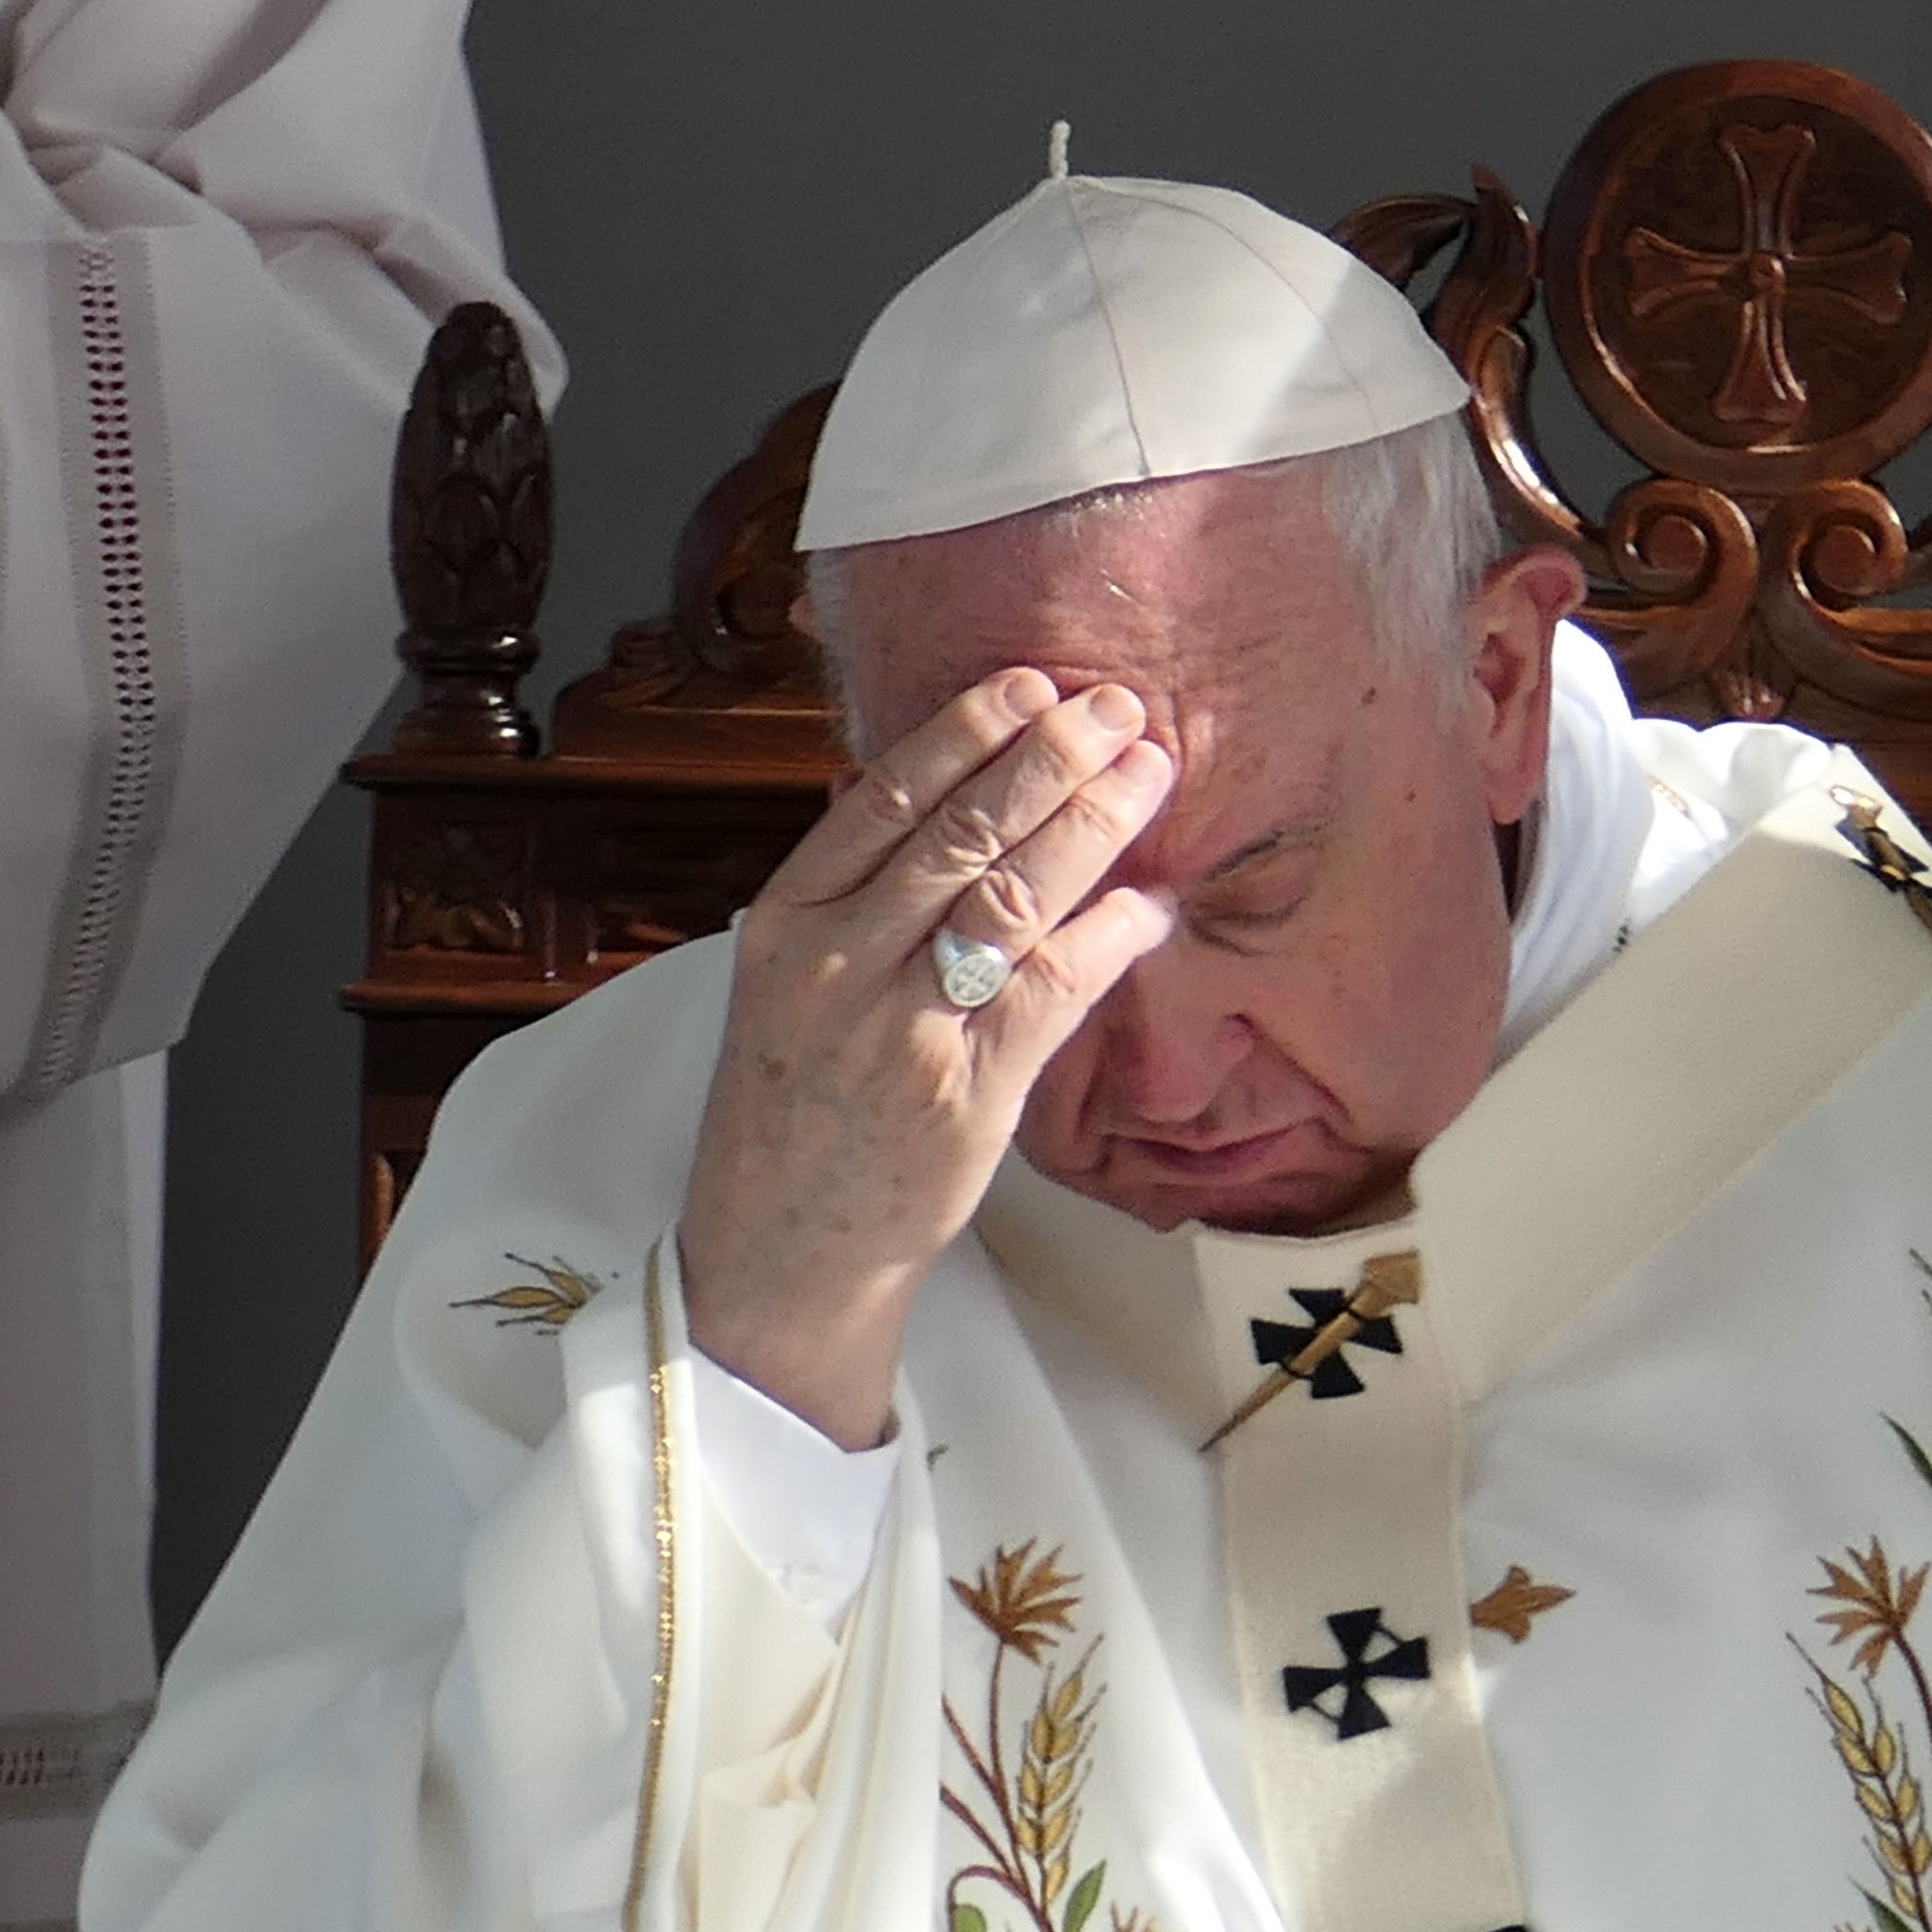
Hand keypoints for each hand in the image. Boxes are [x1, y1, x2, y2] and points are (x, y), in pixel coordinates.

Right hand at [677, 672, 1174, 1446]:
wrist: (781, 1247)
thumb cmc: (791, 1107)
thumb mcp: (784, 984)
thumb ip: (841, 892)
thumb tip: (889, 778)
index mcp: (785, 922)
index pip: (881, 797)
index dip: (964, 732)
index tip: (1028, 685)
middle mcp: (836, 964)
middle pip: (958, 833)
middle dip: (1048, 759)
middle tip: (1113, 708)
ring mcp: (901, 1028)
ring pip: (1010, 898)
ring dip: (1092, 825)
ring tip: (1148, 772)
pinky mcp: (965, 1093)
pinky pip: (1050, 992)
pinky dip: (1108, 938)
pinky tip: (1150, 904)